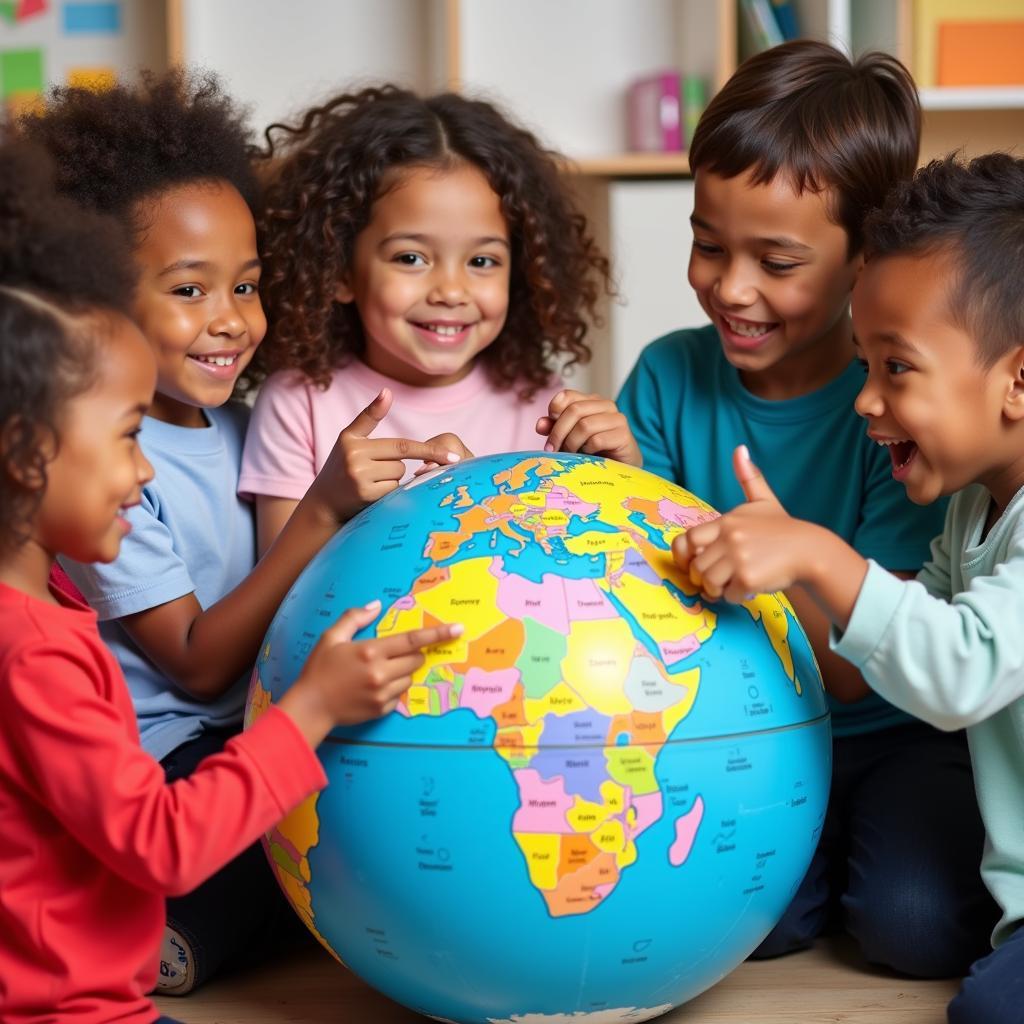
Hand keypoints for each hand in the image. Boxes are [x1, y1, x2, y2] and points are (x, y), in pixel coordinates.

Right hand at [280, 600, 463, 743]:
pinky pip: (399, 695)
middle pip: (416, 659)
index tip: (457, 629)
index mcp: (371, 651)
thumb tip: (376, 605)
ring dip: (401, 672)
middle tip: (393, 654)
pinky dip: (392, 689)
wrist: (310, 707)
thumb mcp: (331, 637)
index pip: (412, 640)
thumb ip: (354, 618)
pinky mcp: (382, 710)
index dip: (437, 634)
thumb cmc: (319, 669)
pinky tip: (371, 687)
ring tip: (376, 672)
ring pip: (409, 677)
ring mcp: (383, 694)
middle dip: (413, 654)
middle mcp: (381, 673)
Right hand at [312, 390, 463, 520]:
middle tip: (377, 469)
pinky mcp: (365, 498)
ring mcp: (360, 481)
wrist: (323, 502)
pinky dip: (388, 492)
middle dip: (397, 465)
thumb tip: (387, 391)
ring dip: (391, 479)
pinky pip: (393, 492)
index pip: (401, 445)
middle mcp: (354, 460)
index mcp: (352, 441)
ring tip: (370, 481)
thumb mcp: (350, 437)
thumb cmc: (341, 464)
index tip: (453, 456)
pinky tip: (371, 493)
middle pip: (402, 462)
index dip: (428, 450)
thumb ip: (369, 416)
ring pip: (398, 477)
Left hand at [536, 389, 641, 465]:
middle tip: (552, 449)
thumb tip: (540, 424)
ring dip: (571, 443)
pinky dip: (587, 450)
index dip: (554, 410)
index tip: (547, 429)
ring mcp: (617, 419)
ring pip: (585, 425)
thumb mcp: (569, 437)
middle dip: (558, 432)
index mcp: (591, 400)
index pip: (567, 395)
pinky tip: (588, 455)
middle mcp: (606, 405)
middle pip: (574, 410)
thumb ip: (555, 428)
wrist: (620, 467)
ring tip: (570, 454)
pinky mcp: (624, 435)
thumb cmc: (594, 450)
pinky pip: (597, 440)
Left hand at [672, 445, 818, 601]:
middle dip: (705, 578)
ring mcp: (738, 557)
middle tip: (720, 579)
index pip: (687, 539)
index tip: (693, 564)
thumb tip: (739, 449)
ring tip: (735, 584)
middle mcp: (729, 537)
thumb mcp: (763, 501)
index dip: (685, 555)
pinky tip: (751, 588)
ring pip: (709, 583)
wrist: (811, 551)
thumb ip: (749, 478)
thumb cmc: (783, 529)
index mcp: (726, 521)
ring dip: (720, 590)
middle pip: (697, 567)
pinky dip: (738, 597)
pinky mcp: (748, 577)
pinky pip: (729, 595)